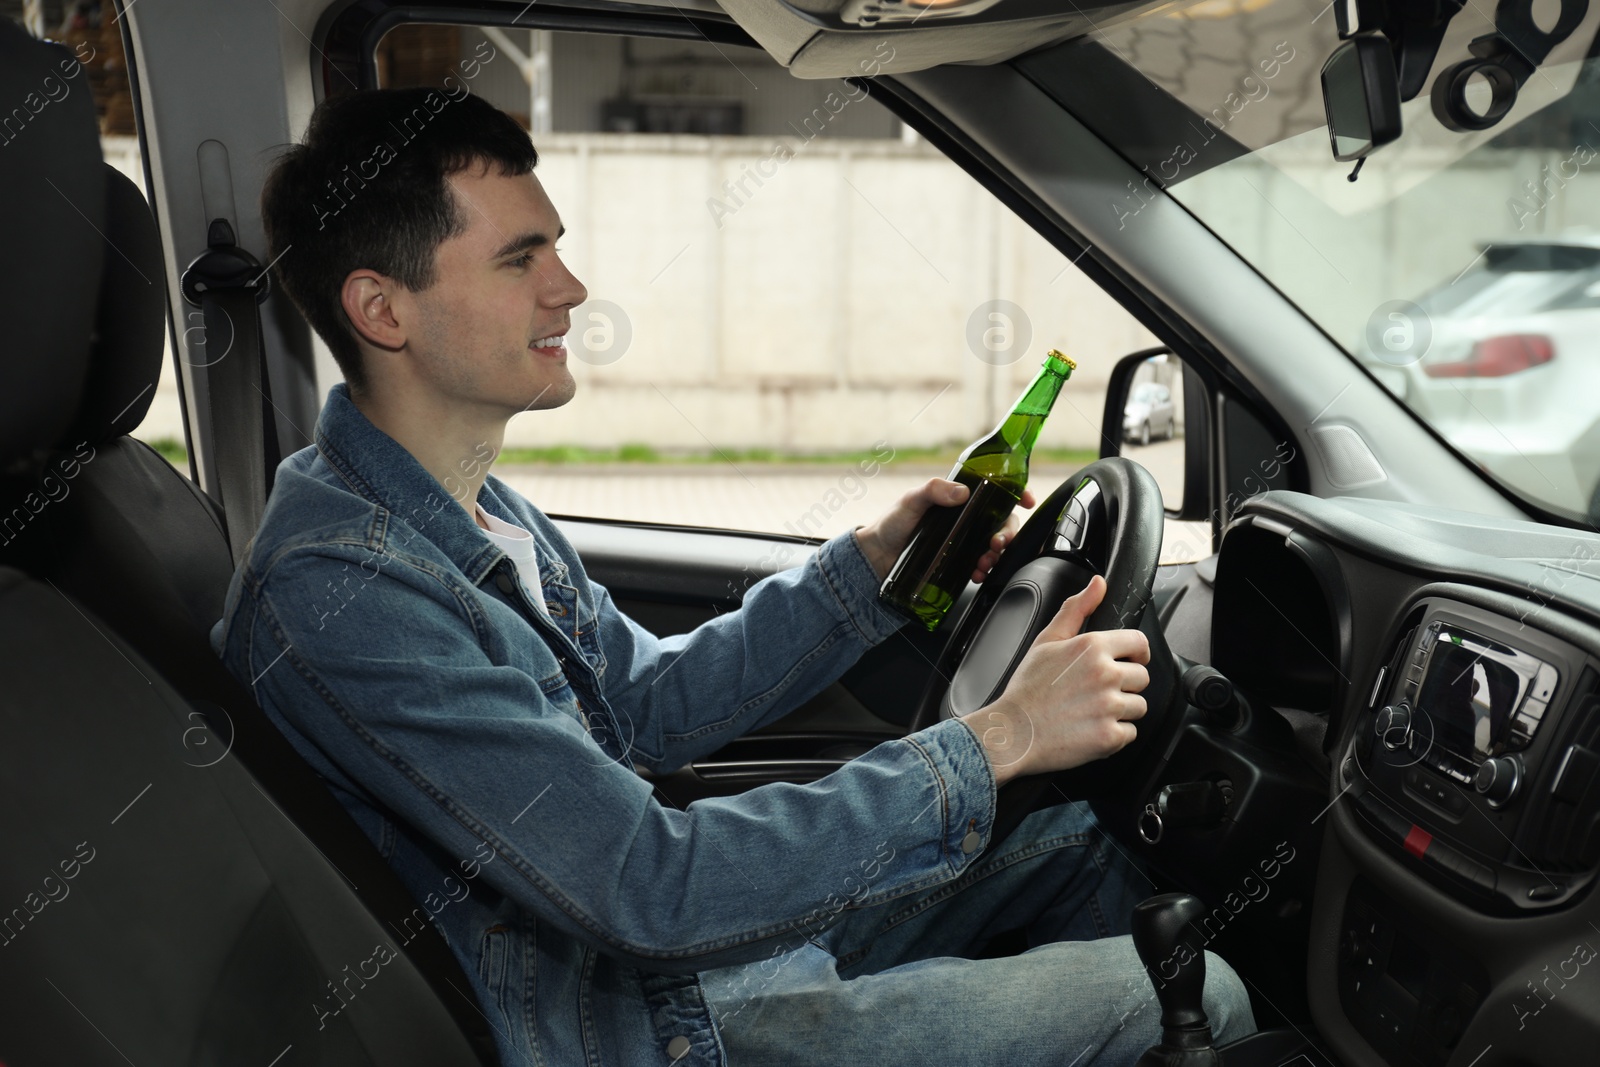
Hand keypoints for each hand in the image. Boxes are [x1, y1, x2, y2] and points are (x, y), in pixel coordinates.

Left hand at [854, 478, 1038, 583]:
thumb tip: (962, 492)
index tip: (1027, 500)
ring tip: (984, 563)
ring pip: (996, 545)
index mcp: (960, 499)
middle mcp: (967, 519)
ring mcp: (964, 541)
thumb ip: (933, 490)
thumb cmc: (891, 524)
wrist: (876, 558)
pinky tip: (977, 574)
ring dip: (998, 554)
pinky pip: (982, 565)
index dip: (1018, 493)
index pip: (997, 492)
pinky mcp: (959, 562)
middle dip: (1008, 533)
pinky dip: (985, 570)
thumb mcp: (911, 500)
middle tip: (996, 543)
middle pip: (1003, 522)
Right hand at [958, 575, 1150, 785]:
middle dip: (1125, 684)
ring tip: (1092, 710)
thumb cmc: (1027, 689)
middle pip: (1142, 677)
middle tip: (1097, 691)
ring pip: (1139, 706)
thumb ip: (1076, 609)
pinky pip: (1130, 732)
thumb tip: (1098, 585)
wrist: (1013, 732)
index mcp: (1092, 647)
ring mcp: (1109, 706)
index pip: (1139, 643)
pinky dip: (1115, 734)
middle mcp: (1105, 675)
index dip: (1136, 653)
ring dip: (1121, 710)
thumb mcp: (1047, 641)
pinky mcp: (1110, 736)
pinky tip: (1091, 728)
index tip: (1129, 660)